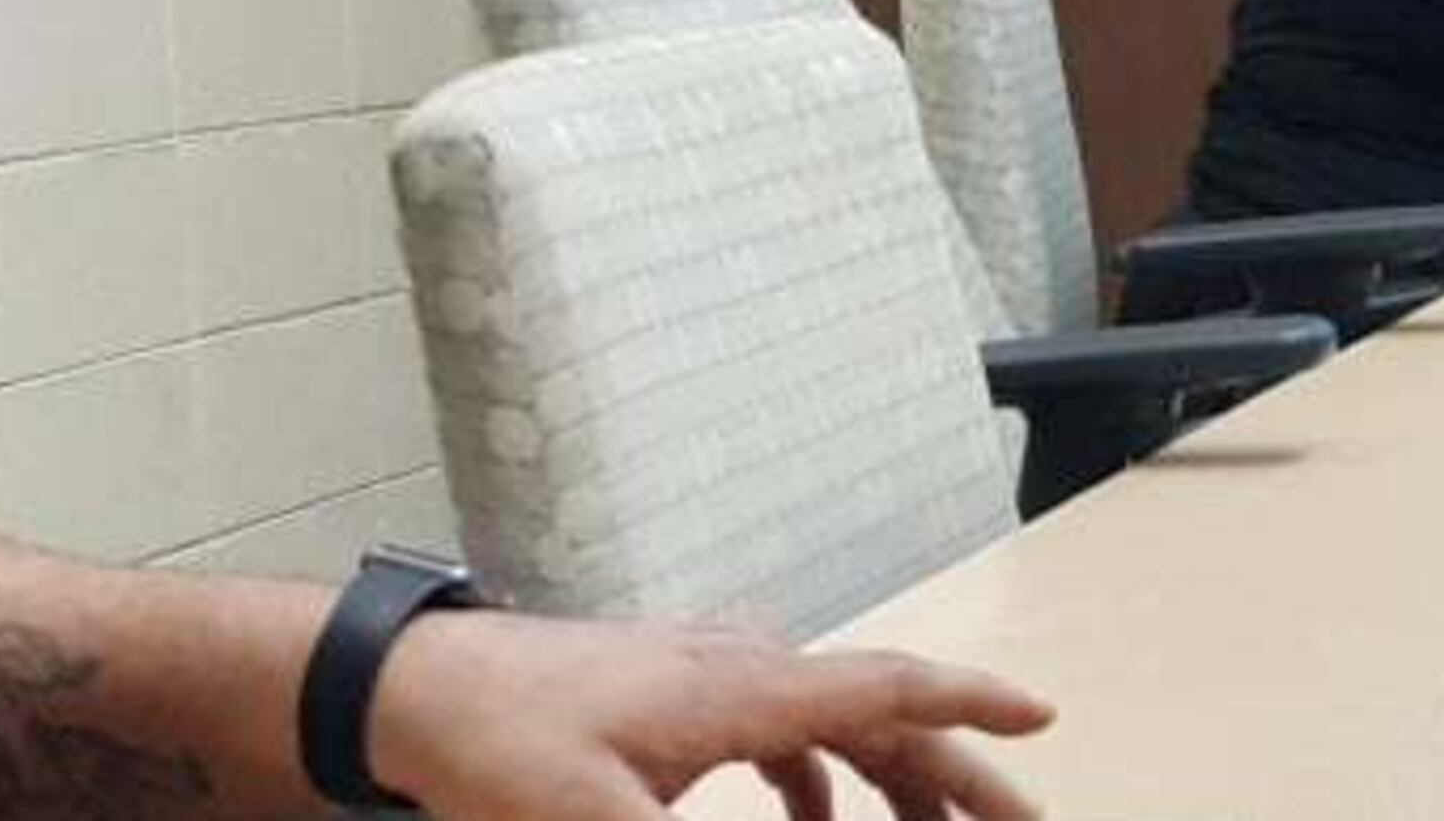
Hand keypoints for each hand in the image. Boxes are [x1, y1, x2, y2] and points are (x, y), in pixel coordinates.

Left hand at [363, 609, 1052, 820]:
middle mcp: (727, 665)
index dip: (969, 705)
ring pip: (823, 719)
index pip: (881, 687)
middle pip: (872, 710)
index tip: (1043, 716)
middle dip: (952, 770)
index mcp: (736, 690)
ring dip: (884, 778)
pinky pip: (766, 726)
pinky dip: (809, 775)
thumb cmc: (492, 748)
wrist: (400, 690)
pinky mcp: (654, 694)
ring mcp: (690, 672)